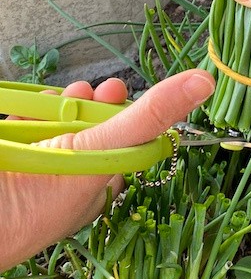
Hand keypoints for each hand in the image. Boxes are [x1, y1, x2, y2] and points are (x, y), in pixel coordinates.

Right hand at [0, 70, 214, 271]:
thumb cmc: (45, 195)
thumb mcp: (105, 149)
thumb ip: (151, 115)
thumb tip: (204, 82)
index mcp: (101, 186)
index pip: (128, 144)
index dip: (131, 116)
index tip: (126, 92)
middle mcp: (74, 178)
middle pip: (95, 131)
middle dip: (98, 104)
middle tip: (99, 88)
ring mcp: (42, 167)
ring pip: (63, 126)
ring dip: (68, 104)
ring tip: (70, 93)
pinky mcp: (16, 156)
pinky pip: (31, 127)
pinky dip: (36, 112)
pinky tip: (39, 104)